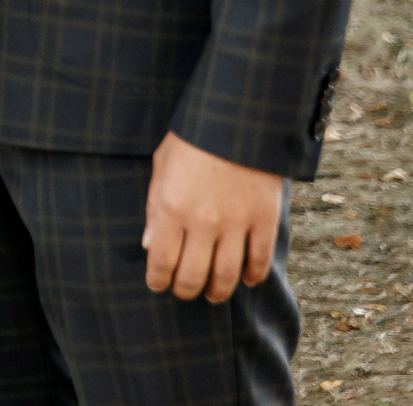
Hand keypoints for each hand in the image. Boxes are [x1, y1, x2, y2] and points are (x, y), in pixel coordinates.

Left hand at [142, 132, 283, 301]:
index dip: (158, 280)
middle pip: (193, 276)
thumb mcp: (162, 166)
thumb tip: (148, 244)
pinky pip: (259, 261)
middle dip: (185, 290)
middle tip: (184, 291)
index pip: (161, 261)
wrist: (238, 119)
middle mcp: (202, 221)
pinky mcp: (264, 220)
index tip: (157, 284)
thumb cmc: (193, 140)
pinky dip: (252, 277)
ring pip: (227, 276)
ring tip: (212, 294)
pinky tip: (246, 280)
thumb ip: (153, 207)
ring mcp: (235, 223)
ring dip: (218, 292)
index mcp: (170, 207)